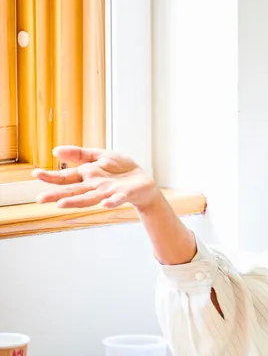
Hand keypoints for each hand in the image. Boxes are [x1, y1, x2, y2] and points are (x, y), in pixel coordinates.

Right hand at [33, 146, 159, 210]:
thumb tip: (55, 150)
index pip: (66, 177)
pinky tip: (105, 203)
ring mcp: (109, 192)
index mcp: (88, 176)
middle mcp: (95, 186)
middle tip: (40, 199)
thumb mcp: (100, 156)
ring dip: (76, 202)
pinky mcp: (124, 194)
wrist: (144, 182)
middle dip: (58, 195)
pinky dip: (111, 201)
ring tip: (61, 204)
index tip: (35, 174)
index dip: (52, 176)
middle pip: (74, 191)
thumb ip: (80, 155)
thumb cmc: (122, 170)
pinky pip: (117, 199)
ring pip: (90, 198)